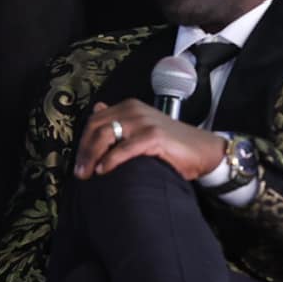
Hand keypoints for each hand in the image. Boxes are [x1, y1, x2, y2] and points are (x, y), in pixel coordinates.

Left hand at [73, 99, 227, 180]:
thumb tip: (96, 109)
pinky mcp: (153, 136)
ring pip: (105, 135)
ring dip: (92, 157)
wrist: (203, 150)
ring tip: (88, 174)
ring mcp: (144, 121)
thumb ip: (119, 119)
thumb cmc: (171, 145)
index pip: (94, 121)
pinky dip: (110, 160)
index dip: (82, 143)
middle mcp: (133, 110)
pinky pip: (124, 148)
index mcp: (128, 107)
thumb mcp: (142, 128)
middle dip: (84, 151)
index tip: (78, 163)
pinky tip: (104, 170)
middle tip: (79, 173)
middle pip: (95, 128)